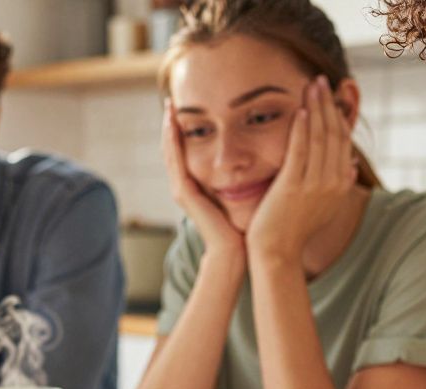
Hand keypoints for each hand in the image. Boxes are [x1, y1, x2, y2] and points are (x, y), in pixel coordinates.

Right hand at [163, 102, 244, 263]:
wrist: (235, 250)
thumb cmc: (244, 224)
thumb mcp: (242, 192)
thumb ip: (242, 175)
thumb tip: (258, 155)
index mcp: (197, 186)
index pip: (186, 152)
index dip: (183, 131)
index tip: (186, 109)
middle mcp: (185, 187)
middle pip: (173, 149)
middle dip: (171, 126)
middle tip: (171, 101)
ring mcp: (181, 190)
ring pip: (170, 152)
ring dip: (167, 129)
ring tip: (168, 107)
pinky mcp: (184, 193)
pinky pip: (175, 161)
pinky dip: (171, 142)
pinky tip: (171, 124)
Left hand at [247, 76, 355, 265]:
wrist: (276, 253)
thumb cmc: (294, 230)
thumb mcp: (324, 207)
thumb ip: (340, 185)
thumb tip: (353, 166)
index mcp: (340, 186)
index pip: (343, 143)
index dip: (338, 116)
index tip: (332, 96)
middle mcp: (332, 183)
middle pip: (334, 135)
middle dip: (329, 104)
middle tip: (322, 80)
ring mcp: (314, 185)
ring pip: (320, 138)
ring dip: (317, 108)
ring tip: (312, 85)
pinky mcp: (293, 186)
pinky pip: (300, 150)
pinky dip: (302, 128)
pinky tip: (302, 110)